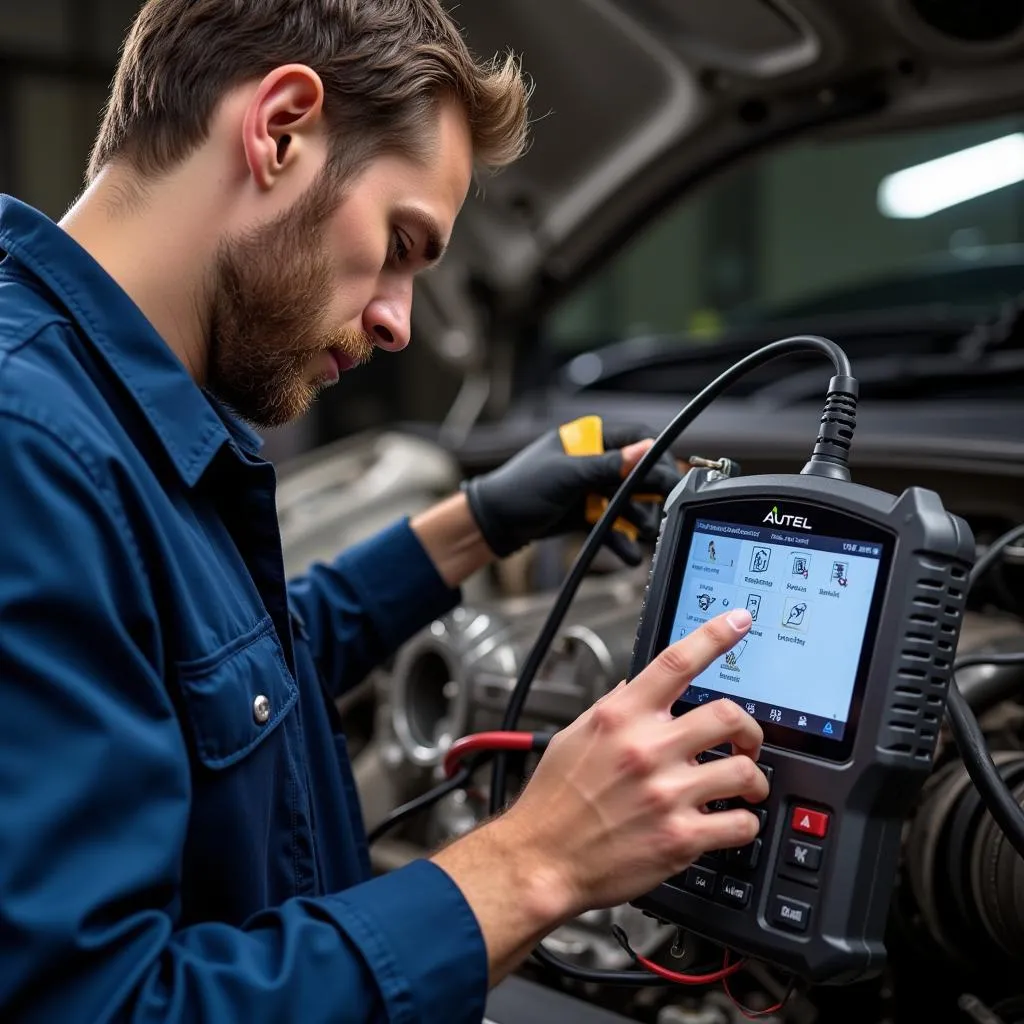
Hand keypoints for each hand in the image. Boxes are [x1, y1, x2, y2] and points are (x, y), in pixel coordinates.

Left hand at [460, 420, 681, 564]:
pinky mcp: (586, 512)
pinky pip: (612, 524)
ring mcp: (590, 488)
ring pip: (628, 502)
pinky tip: (630, 555)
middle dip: (651, 495)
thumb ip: (607, 465)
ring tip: (646, 536)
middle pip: (637, 474)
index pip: (635, 440)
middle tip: (663, 514)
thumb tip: (646, 448)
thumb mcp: (567, 476)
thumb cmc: (520, 488)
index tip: (672, 479)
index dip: (656, 458)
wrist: (493, 523)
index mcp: (588, 440)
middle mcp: (593, 461)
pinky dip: (621, 538)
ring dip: (639, 520)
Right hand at [498, 608, 765, 916]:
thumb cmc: (554, 801)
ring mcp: (667, 794)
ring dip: (753, 780)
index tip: (739, 621)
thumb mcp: (574, 736)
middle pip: (729, 716)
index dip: (715, 635)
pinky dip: (744, 823)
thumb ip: (614, 708)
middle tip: (747, 742)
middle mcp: (647, 750)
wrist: (541, 860)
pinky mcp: (680, 839)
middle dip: (750, 730)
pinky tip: (730, 823)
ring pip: (744, 772)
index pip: (676, 662)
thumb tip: (639, 686)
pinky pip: (740, 824)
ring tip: (745, 787)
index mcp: (620, 717)